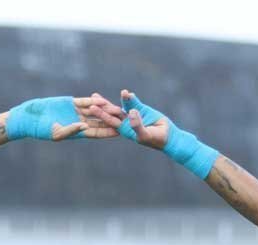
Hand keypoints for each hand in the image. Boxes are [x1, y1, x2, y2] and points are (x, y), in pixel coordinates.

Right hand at [6, 95, 124, 140]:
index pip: (96, 132)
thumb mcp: (56, 132)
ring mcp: (75, 111)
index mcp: (77, 132)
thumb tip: (85, 127)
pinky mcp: (70, 102)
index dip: (107, 132)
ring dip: (104, 110)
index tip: (119, 133)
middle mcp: (78, 122)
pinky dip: (93, 101)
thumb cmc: (40, 130)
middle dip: (110, 120)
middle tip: (124, 119)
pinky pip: (84, 101)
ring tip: (117, 108)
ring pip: (94, 110)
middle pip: (98, 121)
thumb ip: (71, 130)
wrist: (30, 117)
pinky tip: (103, 100)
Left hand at [89, 89, 217, 178]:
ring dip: (111, 100)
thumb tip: (130, 112)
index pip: (110, 120)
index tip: (91, 108)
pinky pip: (133, 102)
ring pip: (120, 105)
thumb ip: (136, 124)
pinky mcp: (141, 108)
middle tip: (89, 99)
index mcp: (123, 129)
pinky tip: (125, 92)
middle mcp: (125, 121)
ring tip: (96, 95)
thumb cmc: (155, 139)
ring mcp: (133, 114)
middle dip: (101, 106)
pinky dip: (129, 98)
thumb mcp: (144, 135)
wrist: (168, 136)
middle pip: (111, 112)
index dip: (101, 114)